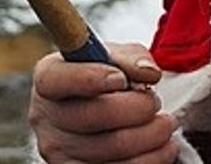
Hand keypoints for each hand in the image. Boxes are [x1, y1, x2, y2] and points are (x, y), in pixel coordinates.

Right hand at [29, 43, 179, 162]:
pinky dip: (151, 159)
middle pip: (95, 115)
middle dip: (139, 107)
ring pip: (113, 147)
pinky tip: (162, 147)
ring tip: (164, 124)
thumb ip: (132, 57)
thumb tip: (148, 73)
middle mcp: (46, 116)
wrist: (106, 110)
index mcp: (49, 78)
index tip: (121, 79)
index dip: (90, 77)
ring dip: (152, 135)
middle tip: (155, 102)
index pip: (56, 78)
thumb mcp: (119, 57)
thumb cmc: (110, 76)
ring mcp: (57, 150)